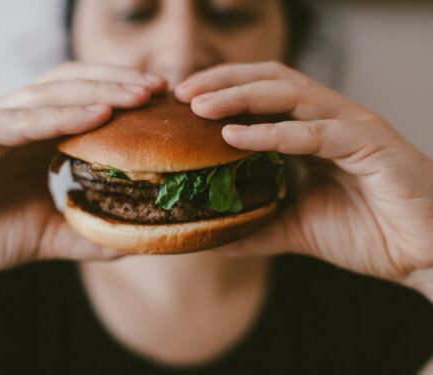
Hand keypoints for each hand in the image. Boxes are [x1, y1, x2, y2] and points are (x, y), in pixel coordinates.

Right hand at [0, 62, 166, 289]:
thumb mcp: (51, 234)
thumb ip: (90, 232)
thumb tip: (135, 239)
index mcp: (34, 134)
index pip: (84, 100)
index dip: (122, 96)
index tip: (162, 103)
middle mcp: (16, 118)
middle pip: (74, 84)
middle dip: (119, 83)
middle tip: (160, 90)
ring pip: (53, 93)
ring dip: (100, 91)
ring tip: (140, 96)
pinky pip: (23, 120)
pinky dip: (63, 115)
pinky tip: (99, 116)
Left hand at [176, 62, 432, 298]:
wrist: (423, 253)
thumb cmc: (368, 232)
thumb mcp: (297, 228)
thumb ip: (258, 226)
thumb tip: (215, 236)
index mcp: (313, 131)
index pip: (261, 95)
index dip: (222, 91)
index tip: (182, 103)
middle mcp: (329, 119)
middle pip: (270, 79)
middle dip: (223, 81)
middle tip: (181, 92)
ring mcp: (350, 126)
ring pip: (289, 94)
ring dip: (240, 96)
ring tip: (199, 105)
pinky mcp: (369, 144)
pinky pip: (315, 132)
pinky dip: (273, 132)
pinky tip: (235, 136)